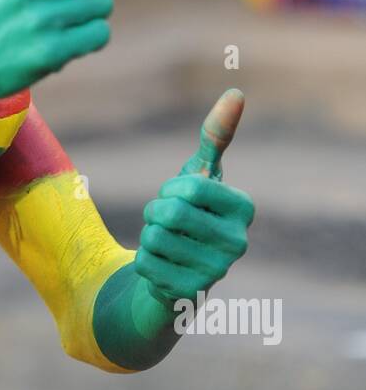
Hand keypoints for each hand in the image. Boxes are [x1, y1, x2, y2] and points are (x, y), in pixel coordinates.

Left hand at [134, 90, 254, 305]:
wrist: (181, 271)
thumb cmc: (192, 214)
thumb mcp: (200, 175)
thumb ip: (215, 136)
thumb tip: (236, 93)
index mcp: (244, 209)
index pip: (189, 187)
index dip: (172, 189)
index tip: (181, 198)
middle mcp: (239, 243)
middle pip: (169, 213)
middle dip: (156, 212)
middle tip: (168, 223)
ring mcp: (217, 273)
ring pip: (154, 238)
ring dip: (149, 237)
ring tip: (168, 245)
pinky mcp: (191, 295)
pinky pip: (145, 264)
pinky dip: (145, 262)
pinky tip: (163, 268)